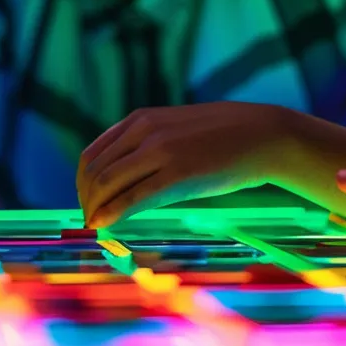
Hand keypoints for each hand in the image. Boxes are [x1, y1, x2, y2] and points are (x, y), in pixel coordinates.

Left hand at [77, 103, 295, 228]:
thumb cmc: (224, 135)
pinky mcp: (177, 175)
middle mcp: (144, 132)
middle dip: (85, 200)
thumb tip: (128, 168)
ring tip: (96, 226)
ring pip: (107, 184)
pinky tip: (104, 226)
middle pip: (95, 171)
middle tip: (89, 220)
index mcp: (141, 120)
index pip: (92, 153)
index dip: (82, 182)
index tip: (86, 201)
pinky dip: (112, 214)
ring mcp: (160, 152)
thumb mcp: (177, 127)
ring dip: (94, 210)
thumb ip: (150, 140)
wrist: (264, 135)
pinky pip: (133, 198)